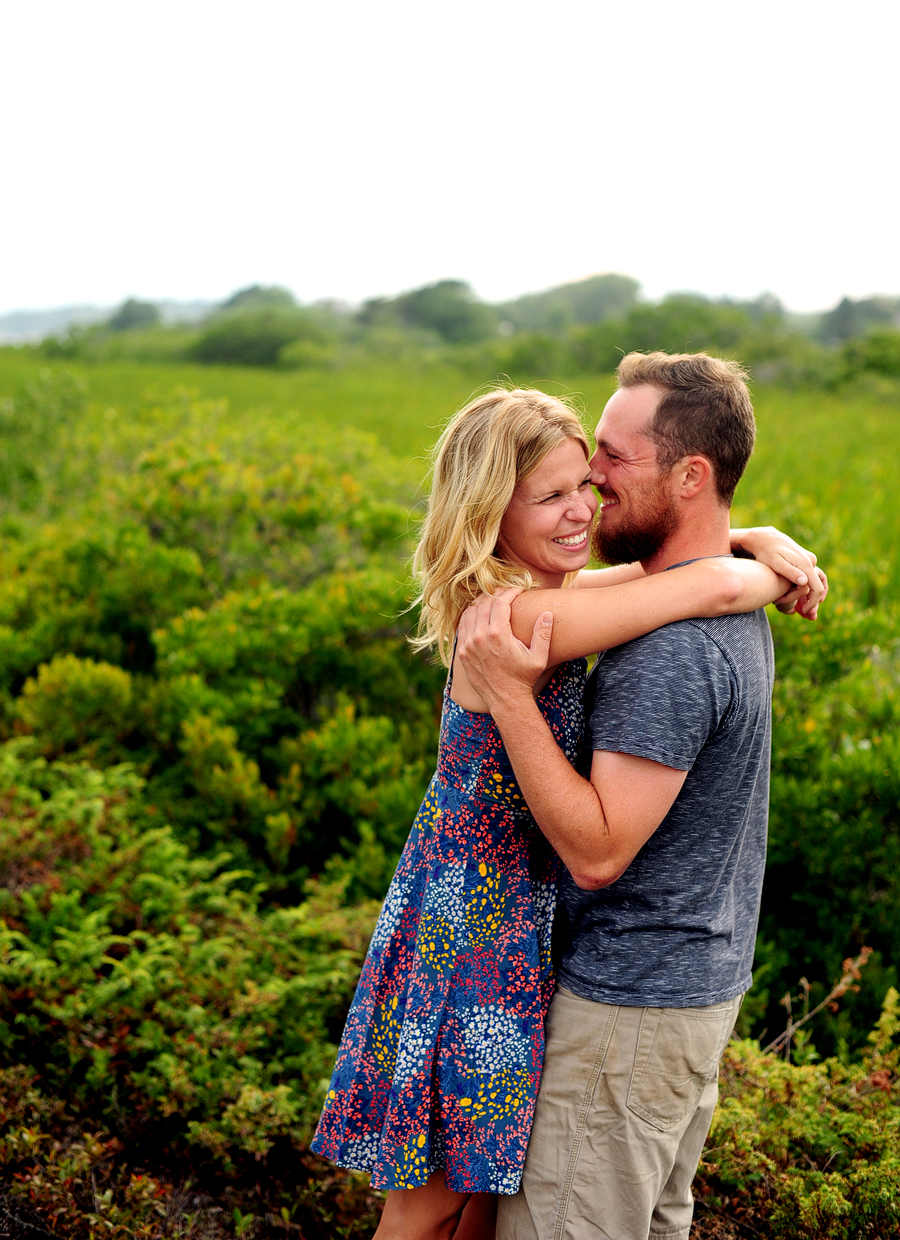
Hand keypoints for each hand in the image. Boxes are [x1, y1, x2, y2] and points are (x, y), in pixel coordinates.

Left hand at [456, 587, 553, 707]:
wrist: (505, 699)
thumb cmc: (524, 678)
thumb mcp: (539, 657)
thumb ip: (542, 634)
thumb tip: (547, 613)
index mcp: (498, 635)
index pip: (500, 601)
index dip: (510, 592)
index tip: (518, 590)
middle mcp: (480, 637)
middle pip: (484, 603)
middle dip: (496, 595)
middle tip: (507, 594)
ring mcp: (468, 645)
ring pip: (470, 612)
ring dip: (482, 604)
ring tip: (494, 603)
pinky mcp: (462, 652)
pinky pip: (463, 626)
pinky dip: (470, 616)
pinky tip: (480, 616)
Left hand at [732, 526, 827, 618]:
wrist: (763, 537)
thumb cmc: (766, 552)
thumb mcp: (775, 563)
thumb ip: (790, 573)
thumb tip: (804, 582)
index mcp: (805, 563)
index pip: (816, 587)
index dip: (812, 602)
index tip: (804, 612)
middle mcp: (810, 560)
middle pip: (816, 586)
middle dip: (812, 602)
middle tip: (804, 614)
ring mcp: (808, 560)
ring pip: (814, 582)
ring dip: (810, 596)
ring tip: (802, 609)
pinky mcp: (803, 560)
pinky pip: (810, 577)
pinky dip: (807, 588)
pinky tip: (801, 598)